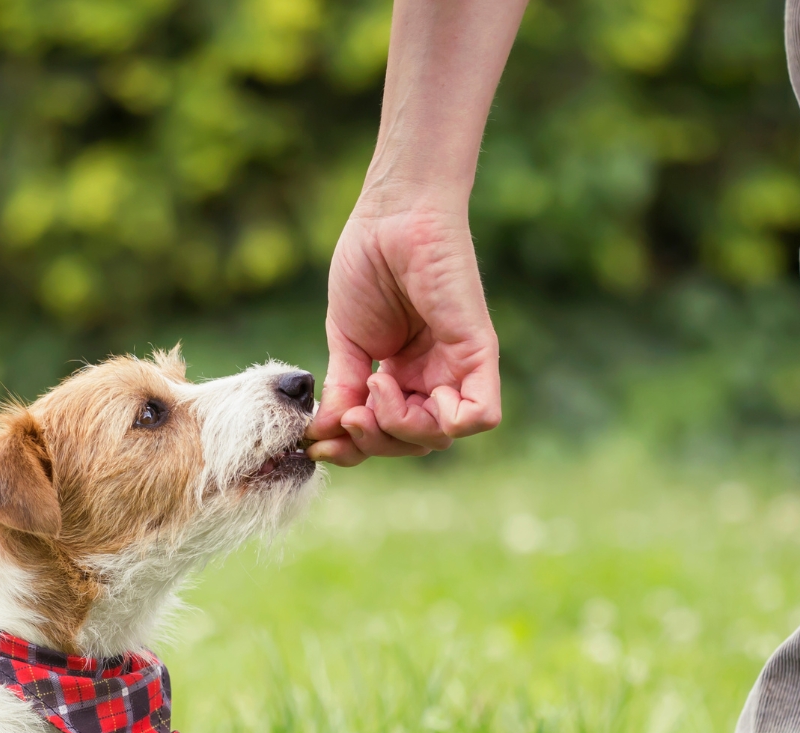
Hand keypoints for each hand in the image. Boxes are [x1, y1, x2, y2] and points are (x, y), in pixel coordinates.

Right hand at [307, 206, 502, 465]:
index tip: (318, 440)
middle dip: (374, 442)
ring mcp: (456, 367)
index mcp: (402, 375)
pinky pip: (481, 415)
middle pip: (413, 444)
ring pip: (440, 437)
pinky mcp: (478, 352)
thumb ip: (342, 390)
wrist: (390, 217)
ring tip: (375, 383)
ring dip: (398, 427)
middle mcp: (432, 377)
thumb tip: (323, 437)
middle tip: (351, 413)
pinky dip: (447, 422)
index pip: (386, 435)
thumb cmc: (367, 264)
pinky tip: (408, 390)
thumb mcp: (345, 341)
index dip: (354, 448)